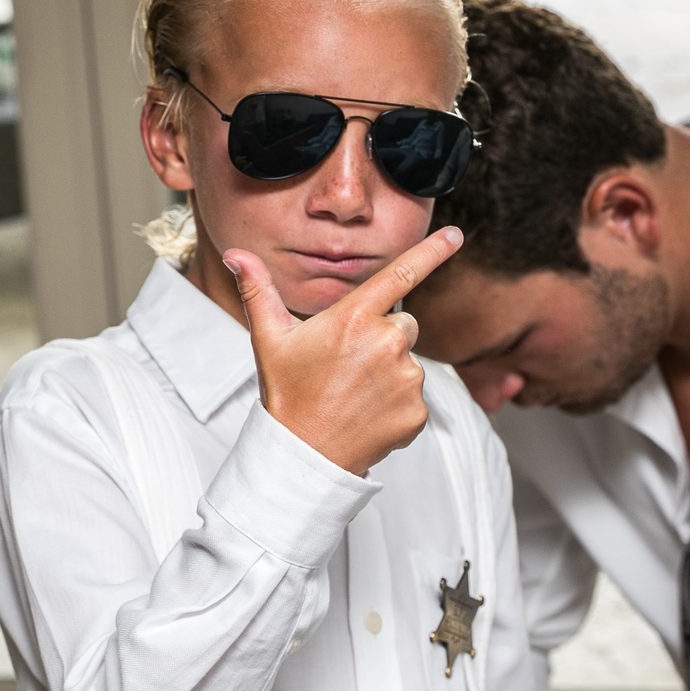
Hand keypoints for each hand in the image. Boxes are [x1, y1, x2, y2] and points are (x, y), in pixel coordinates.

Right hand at [224, 226, 462, 474]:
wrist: (303, 455)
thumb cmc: (287, 392)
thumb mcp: (269, 339)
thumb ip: (258, 291)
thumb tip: (235, 254)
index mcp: (354, 318)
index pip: (401, 274)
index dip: (432, 251)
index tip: (455, 235)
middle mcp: (386, 343)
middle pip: (405, 323)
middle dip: (384, 336)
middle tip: (349, 363)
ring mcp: (405, 379)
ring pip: (409, 360)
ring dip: (390, 371)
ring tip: (354, 392)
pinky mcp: (416, 411)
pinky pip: (415, 396)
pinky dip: (396, 404)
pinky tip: (368, 413)